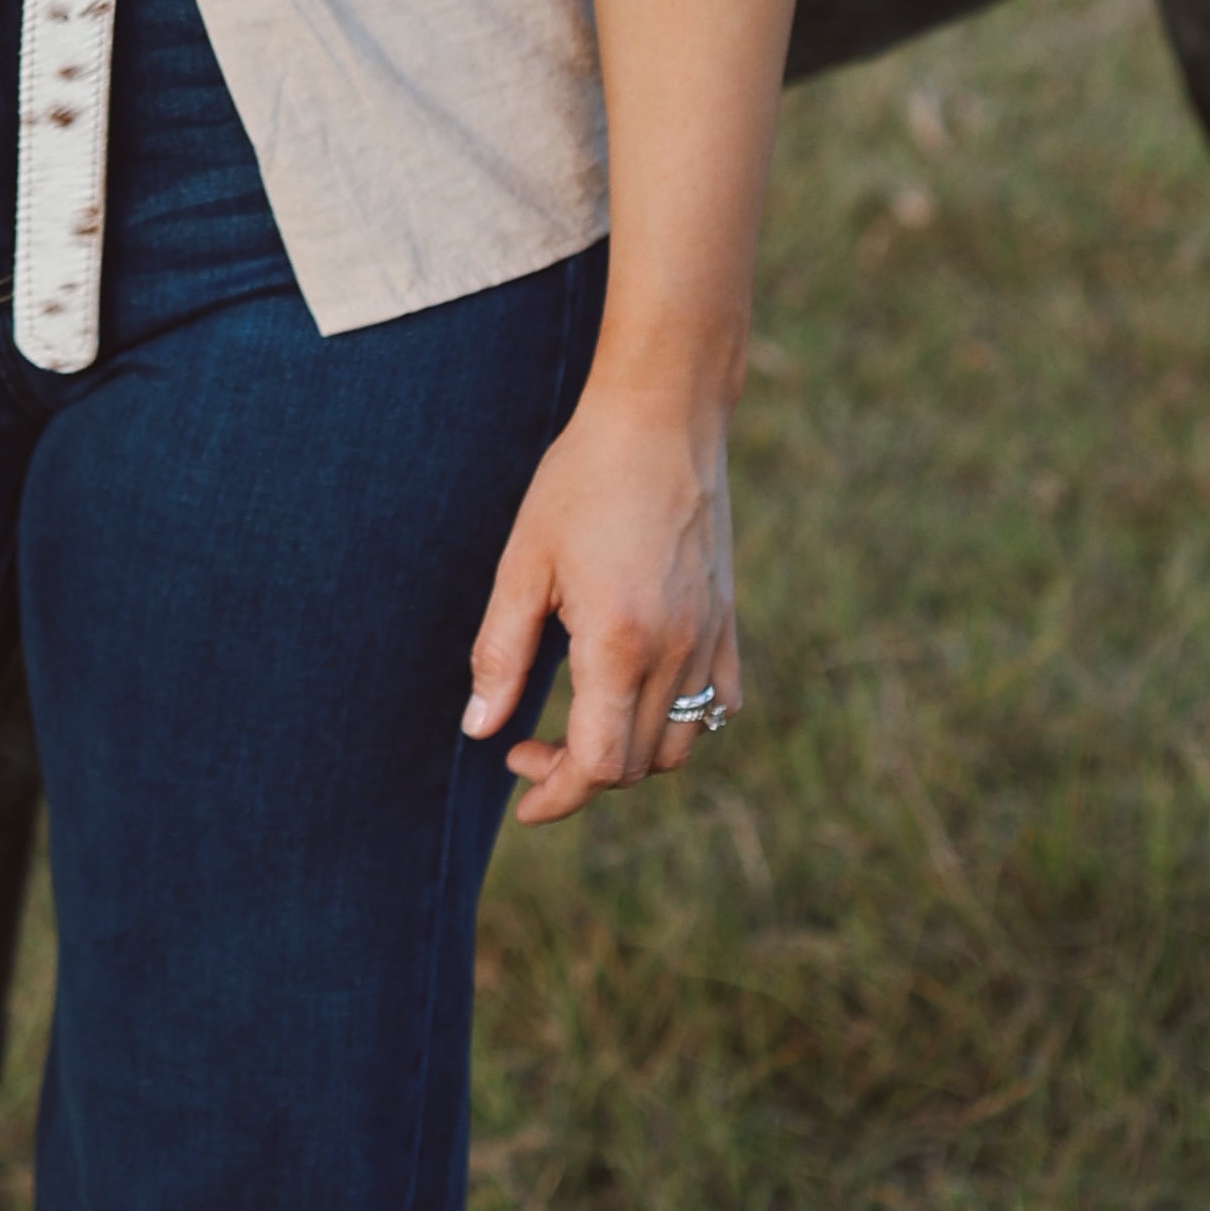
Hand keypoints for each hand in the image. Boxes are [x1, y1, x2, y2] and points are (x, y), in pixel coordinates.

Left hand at [460, 380, 736, 826]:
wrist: (662, 418)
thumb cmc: (582, 479)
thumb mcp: (524, 562)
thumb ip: (500, 652)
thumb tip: (480, 729)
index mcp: (621, 644)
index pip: (597, 764)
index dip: (555, 792)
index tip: (518, 786)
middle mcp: (677, 654)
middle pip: (635, 764)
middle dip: (578, 774)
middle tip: (526, 746)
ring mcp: (712, 641)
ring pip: (680, 744)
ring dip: (629, 754)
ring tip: (579, 722)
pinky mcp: (729, 622)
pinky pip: (717, 705)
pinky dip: (680, 721)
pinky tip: (638, 694)